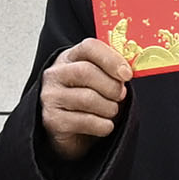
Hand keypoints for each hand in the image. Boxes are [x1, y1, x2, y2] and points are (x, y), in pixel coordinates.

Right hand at [37, 33, 131, 151]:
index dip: (111, 59)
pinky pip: (86, 121)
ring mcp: (51, 98)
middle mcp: (55, 75)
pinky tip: (104, 125)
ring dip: (109, 108)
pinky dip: (103, 125)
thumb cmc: (88, 103)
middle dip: (111, 86)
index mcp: (69, 58)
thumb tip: (126, 73)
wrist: (70, 132)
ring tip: (111, 111)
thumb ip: (112, 72)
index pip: (89, 47)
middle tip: (120, 96)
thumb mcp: (99, 81)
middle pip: (86, 72)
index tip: (127, 74)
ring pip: (87, 98)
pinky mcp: (53, 120)